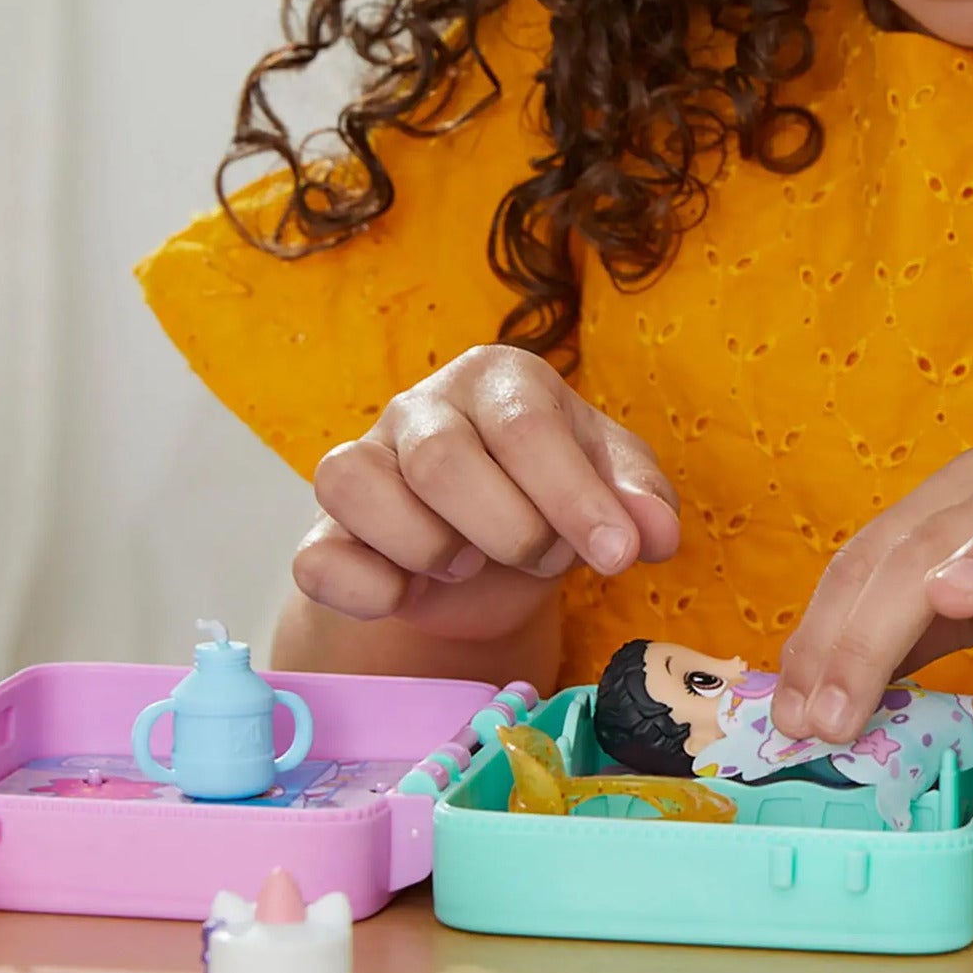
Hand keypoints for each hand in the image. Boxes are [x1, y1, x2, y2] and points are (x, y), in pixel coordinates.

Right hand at [292, 345, 679, 641]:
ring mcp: (365, 461)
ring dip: (434, 550)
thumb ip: (640, 498)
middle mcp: (422, 405)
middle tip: (542, 556)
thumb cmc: (552, 493)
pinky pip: (318, 556)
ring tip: (474, 564)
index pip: (525, 427)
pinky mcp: (327, 528)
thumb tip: (654, 532)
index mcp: (499, 378)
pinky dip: (367, 588)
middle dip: (509, 529)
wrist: (490, 551)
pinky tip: (408, 595)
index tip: (618, 556)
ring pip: (361, 488)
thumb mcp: (613, 483)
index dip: (573, 497)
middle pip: (442, 459)